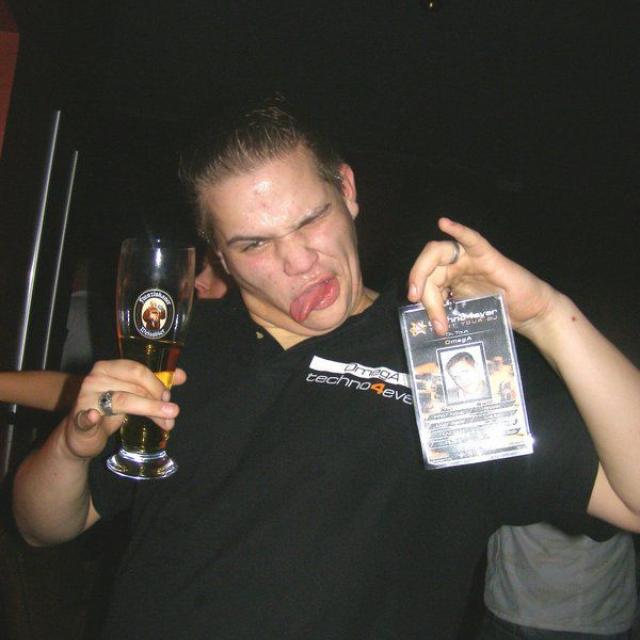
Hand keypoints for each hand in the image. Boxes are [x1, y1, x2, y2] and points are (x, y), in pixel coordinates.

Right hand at [62, 360, 185, 459]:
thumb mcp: (132, 393)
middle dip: (157, 399)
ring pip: (122, 401)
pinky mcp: (78, 420)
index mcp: (108, 367)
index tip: (169, 396)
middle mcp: (95, 378)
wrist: (80, 435)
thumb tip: (181, 375)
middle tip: (172, 412)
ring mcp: (85, 399)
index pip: (137, 370)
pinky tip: (95, 417)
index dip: (156, 383)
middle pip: (134, 385)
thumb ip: (155, 384)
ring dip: (148, 411)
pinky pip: (85, 418)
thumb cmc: (109, 409)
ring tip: (167, 422)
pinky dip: (90, 417)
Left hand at [407, 217, 556, 335]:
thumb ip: (446, 314)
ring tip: (420, 295)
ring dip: (425, 274)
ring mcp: (469, 259)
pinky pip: (472, 239)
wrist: (529, 313)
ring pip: (438, 255)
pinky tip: (445, 223)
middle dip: (420, 287)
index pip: (425, 281)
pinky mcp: (487, 255)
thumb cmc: (499, 313)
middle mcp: (454, 266)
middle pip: (428, 268)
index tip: (415, 309)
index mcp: (447, 280)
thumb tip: (425, 326)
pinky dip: (458, 230)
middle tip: (417, 303)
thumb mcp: (464, 316)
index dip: (419, 294)